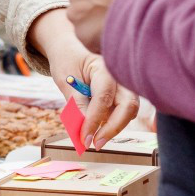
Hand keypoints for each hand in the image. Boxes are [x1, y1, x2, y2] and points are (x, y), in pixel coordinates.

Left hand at [27, 8, 139, 150]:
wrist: (69, 52)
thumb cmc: (66, 63)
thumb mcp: (65, 80)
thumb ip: (77, 103)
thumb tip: (84, 130)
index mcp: (104, 68)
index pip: (104, 97)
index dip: (95, 120)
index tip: (85, 138)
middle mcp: (120, 77)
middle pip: (128, 106)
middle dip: (113, 128)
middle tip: (95, 143)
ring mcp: (124, 86)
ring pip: (129, 112)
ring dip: (114, 128)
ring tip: (94, 139)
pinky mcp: (122, 96)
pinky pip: (122, 112)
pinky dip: (111, 123)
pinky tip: (97, 130)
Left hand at [61, 0, 155, 51]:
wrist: (154, 1)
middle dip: (92, 0)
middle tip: (116, 4)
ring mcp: (74, 11)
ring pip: (82, 17)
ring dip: (97, 20)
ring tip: (122, 19)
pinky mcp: (82, 34)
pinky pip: (90, 37)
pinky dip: (102, 37)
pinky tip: (121, 32)